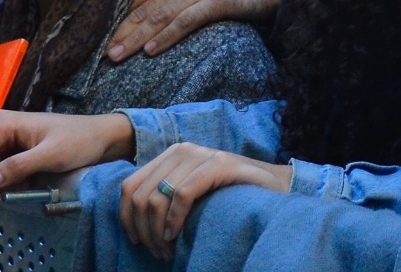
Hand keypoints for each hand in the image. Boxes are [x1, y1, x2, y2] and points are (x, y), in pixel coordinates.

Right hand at [0, 110, 135, 201]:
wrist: (102, 138)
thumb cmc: (79, 141)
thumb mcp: (50, 155)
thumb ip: (17, 167)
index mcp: (0, 123)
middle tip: (6, 197)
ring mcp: (4, 142)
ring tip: (23, 188)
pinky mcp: (13, 154)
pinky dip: (8, 184)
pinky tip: (27, 185)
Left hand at [107, 0, 284, 60]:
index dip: (120, 15)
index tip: (103, 33)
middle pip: (145, 8)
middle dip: (122, 31)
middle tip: (104, 52)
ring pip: (159, 17)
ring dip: (136, 38)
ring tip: (118, 56)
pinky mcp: (212, 3)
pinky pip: (183, 22)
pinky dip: (165, 37)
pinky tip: (151, 51)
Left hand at [119, 144, 291, 259]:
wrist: (273, 185)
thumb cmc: (229, 193)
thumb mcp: (191, 189)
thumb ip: (167, 191)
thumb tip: (133, 216)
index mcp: (171, 154)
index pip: (129, 186)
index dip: (126, 218)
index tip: (136, 241)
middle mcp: (183, 149)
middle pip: (141, 195)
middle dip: (143, 230)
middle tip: (157, 252)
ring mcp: (201, 155)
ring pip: (157, 198)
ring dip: (157, 232)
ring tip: (167, 250)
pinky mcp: (219, 164)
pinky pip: (183, 194)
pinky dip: (174, 220)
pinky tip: (176, 236)